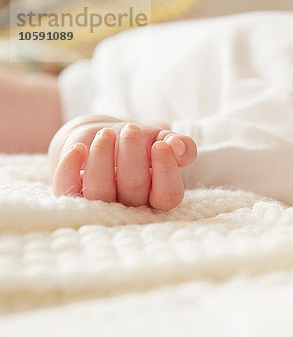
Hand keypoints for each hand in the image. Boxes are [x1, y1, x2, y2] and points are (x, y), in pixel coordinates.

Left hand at [50, 117, 196, 209]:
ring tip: (107, 133)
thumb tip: (178, 147)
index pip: (168, 196)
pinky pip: (67, 190)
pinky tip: (79, 148)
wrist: (104, 138)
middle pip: (134, 189)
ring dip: (103, 157)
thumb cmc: (141, 143)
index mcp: (159, 197)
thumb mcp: (164, 139)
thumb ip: (181, 144)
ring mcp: (101, 204)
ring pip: (100, 192)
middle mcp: (132, 207)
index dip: (166, 170)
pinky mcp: (74, 195)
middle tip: (131, 129)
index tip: (160, 145)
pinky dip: (70, 167)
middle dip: (132, 153)